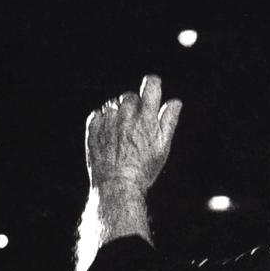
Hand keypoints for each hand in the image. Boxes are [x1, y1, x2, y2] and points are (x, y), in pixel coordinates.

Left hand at [84, 74, 181, 191]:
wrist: (116, 186)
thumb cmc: (143, 169)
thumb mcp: (162, 147)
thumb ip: (169, 121)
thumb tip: (175, 102)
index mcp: (146, 115)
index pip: (151, 84)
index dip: (152, 85)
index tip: (152, 90)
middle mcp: (127, 113)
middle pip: (131, 97)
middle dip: (134, 107)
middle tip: (135, 129)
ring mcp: (108, 119)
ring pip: (114, 105)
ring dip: (118, 114)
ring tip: (120, 137)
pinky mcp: (94, 127)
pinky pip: (98, 115)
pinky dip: (103, 121)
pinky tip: (108, 138)